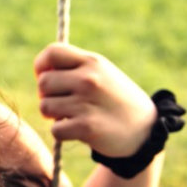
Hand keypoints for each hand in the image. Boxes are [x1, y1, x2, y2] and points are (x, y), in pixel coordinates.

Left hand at [34, 43, 156, 157]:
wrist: (145, 129)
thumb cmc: (116, 99)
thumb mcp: (102, 73)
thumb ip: (75, 68)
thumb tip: (41, 72)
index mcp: (92, 62)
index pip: (51, 52)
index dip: (41, 66)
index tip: (47, 78)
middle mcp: (89, 79)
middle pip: (43, 82)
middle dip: (46, 95)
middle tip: (62, 103)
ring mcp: (87, 103)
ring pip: (45, 107)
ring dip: (54, 116)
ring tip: (72, 116)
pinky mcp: (87, 127)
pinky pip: (55, 129)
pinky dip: (63, 133)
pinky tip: (78, 130)